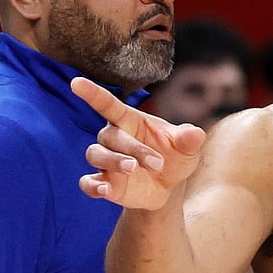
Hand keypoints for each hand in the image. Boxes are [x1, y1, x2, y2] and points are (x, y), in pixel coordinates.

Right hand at [71, 77, 205, 209]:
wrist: (169, 186)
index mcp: (130, 121)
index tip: (77, 82)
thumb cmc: (175, 156)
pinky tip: (103, 189)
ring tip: (133, 170)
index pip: (108, 104)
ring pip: (96, 154)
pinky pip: (87, 182)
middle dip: (133, 149)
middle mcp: (113, 138)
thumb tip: (196, 134)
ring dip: (114, 162)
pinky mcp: (104, 182)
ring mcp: (106, 161)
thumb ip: (188, 139)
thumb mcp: (187, 147)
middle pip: (111, 136)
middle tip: (157, 163)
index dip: (93, 93)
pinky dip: (92, 186)